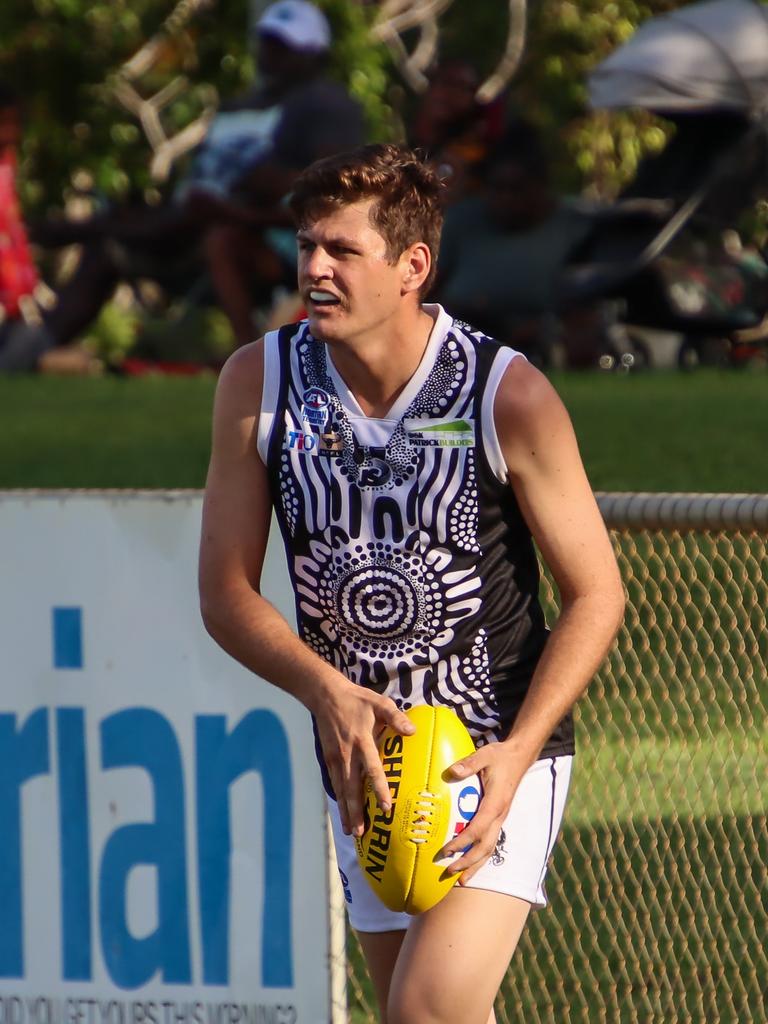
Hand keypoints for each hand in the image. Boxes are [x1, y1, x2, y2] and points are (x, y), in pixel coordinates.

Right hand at [313, 683, 414, 837]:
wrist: (326, 695)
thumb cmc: (357, 700)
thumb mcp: (379, 703)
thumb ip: (396, 717)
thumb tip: (412, 731)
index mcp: (362, 741)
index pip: (372, 769)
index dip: (379, 789)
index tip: (386, 807)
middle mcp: (347, 754)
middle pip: (351, 788)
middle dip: (356, 811)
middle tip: (361, 832)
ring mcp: (335, 758)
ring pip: (341, 790)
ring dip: (346, 811)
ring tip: (351, 832)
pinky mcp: (328, 759)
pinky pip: (334, 783)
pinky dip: (339, 800)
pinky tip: (343, 813)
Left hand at [439, 742, 527, 883]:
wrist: (520, 756)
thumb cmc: (500, 756)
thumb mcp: (484, 755)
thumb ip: (468, 764)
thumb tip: (451, 771)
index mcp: (495, 804)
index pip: (477, 829)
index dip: (462, 842)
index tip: (446, 851)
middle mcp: (500, 815)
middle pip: (485, 847)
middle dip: (468, 862)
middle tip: (449, 872)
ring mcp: (501, 818)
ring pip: (490, 848)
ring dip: (475, 865)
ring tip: (461, 881)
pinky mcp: (499, 817)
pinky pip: (490, 841)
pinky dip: (480, 855)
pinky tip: (470, 862)